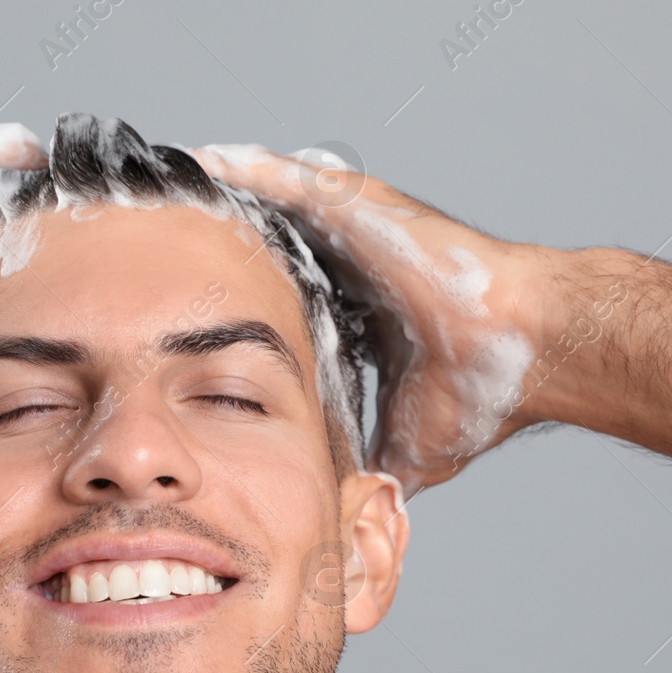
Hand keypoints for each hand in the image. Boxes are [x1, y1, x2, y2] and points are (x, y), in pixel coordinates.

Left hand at [187, 143, 558, 499]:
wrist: (525, 348)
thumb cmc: (484, 390)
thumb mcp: (412, 445)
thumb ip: (378, 469)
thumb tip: (354, 513)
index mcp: (355, 310)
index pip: (277, 297)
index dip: (230, 298)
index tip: (180, 306)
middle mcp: (349, 263)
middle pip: (262, 243)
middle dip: (209, 238)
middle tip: (145, 231)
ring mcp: (355, 229)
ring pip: (268, 202)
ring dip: (217, 196)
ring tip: (158, 185)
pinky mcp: (362, 206)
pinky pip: (289, 179)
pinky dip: (243, 168)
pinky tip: (198, 160)